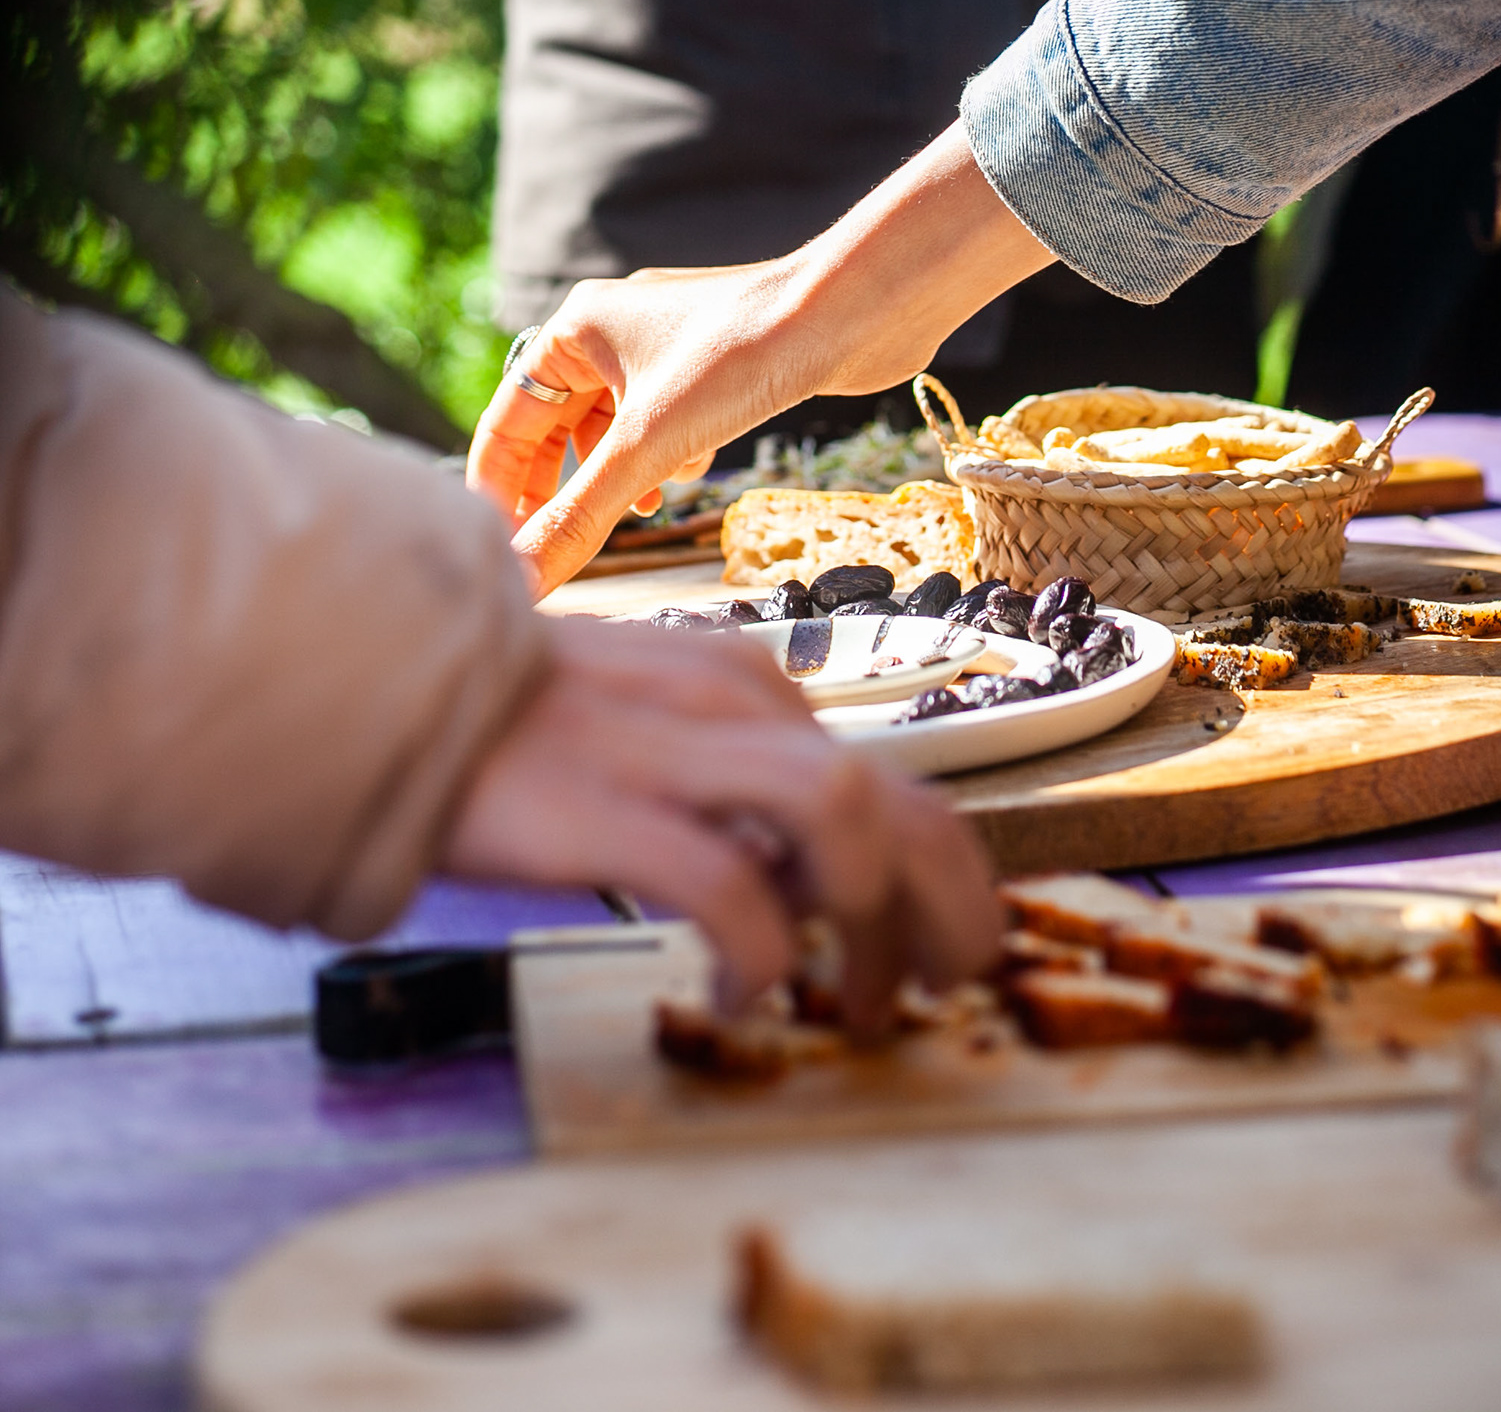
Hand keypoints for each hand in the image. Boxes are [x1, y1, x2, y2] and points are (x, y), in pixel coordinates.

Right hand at [445, 614, 1000, 1024]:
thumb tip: (798, 884)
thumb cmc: (510, 725)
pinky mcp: (607, 808)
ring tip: (853, 1004)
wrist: (376, 676)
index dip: (938, 876)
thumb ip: (722, 779)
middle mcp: (730, 702)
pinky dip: (759, 954)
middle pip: (897, 802)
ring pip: (843, 818)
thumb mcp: (642, 725)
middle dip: (945, 907)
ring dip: (875, 921)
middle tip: (940, 990)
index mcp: (744, 684)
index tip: (930, 948)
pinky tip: (737, 997)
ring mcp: (671, 750)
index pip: (892, 779)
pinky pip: (730, 886)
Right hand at [468, 122, 1052, 594]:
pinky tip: (694, 467)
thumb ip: (578, 517)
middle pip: (556, 430)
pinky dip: (667, 455)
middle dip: (564, 488)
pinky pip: (662, 424)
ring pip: (613, 431)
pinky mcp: (709, 369)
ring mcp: (662, 349)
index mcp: (575, 329)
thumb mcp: (647, 447)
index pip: (507, 421)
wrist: (852, 312)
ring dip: (621, 476)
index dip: (497, 490)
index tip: (497, 552)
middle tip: (558, 548)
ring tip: (643, 507)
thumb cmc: (744, 355)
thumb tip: (522, 580)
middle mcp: (611, 332)